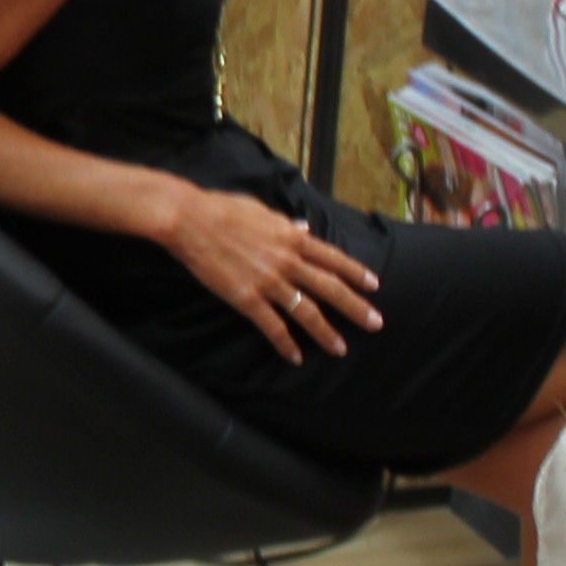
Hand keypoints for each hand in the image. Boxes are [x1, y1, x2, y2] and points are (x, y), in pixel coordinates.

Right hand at [161, 182, 381, 364]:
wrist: (189, 220)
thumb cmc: (222, 209)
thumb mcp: (261, 210)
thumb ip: (285, 224)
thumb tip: (304, 228)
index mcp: (291, 237)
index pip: (332, 258)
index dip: (355, 272)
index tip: (374, 285)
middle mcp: (287, 260)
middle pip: (329, 287)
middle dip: (355, 306)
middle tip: (375, 323)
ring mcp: (268, 281)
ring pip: (306, 311)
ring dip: (325, 332)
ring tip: (340, 348)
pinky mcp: (246, 298)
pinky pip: (272, 325)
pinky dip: (285, 343)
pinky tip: (295, 356)